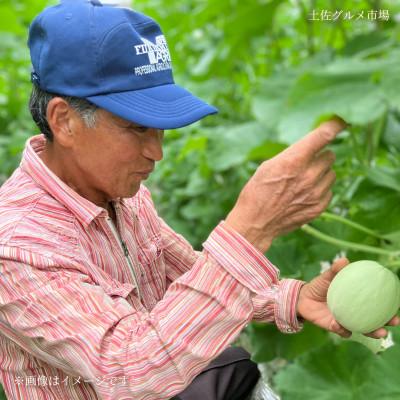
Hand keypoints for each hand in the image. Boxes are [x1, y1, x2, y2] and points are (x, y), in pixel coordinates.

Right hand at [225, 118, 346, 252]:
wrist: (256, 223)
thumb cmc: (257, 191)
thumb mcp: (269, 166)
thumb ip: (293, 155)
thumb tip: (312, 146)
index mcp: (294, 160)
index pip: (324, 135)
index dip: (336, 124)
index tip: (342, 119)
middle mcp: (308, 175)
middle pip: (330, 155)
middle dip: (319, 156)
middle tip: (305, 164)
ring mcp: (315, 193)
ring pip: (331, 173)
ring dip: (321, 173)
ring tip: (303, 181)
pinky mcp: (319, 207)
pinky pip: (329, 190)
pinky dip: (320, 189)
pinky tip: (304, 194)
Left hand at [296, 258, 399, 337]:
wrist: (302, 297)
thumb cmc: (319, 286)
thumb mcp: (327, 276)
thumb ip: (335, 270)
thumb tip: (345, 260)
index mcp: (356, 301)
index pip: (376, 305)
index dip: (389, 306)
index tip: (398, 305)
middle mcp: (353, 313)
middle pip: (374, 321)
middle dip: (386, 324)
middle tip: (394, 322)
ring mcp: (345, 321)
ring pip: (362, 329)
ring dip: (371, 332)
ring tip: (378, 332)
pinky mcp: (334, 327)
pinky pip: (341, 330)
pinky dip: (342, 329)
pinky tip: (340, 325)